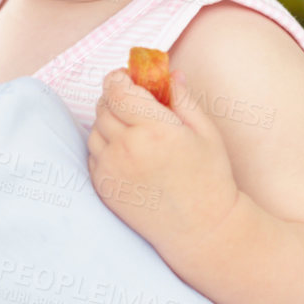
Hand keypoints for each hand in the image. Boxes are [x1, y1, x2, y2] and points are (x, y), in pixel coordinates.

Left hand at [87, 67, 244, 270]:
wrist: (201, 229)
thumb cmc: (209, 179)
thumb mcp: (205, 132)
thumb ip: (182, 99)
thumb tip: (169, 74)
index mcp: (154, 130)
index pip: (117, 90)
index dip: (118, 78)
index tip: (127, 78)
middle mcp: (127, 148)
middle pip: (103, 107)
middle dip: (115, 98)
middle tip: (133, 102)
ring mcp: (111, 170)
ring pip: (94, 130)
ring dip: (109, 123)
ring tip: (134, 131)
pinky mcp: (103, 187)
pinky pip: (94, 155)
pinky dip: (105, 147)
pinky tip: (129, 154)